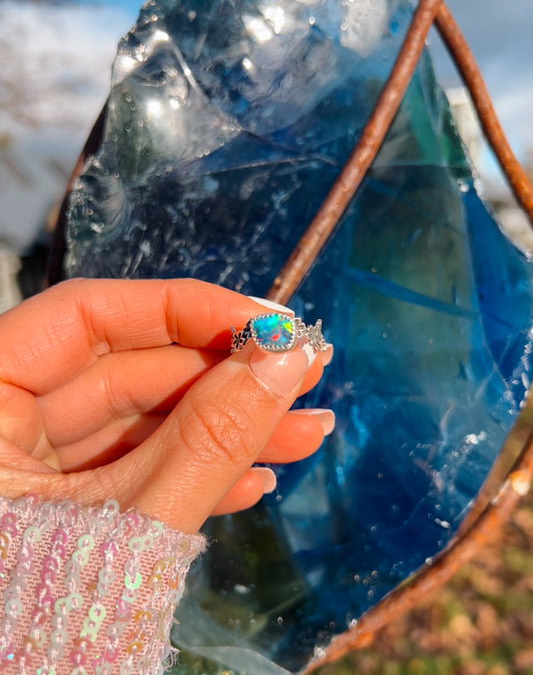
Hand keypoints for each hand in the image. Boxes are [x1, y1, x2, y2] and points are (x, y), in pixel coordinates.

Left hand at [0, 279, 332, 531]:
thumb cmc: (34, 639)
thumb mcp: (131, 532)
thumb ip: (209, 442)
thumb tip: (285, 361)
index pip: (85, 317)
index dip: (181, 309)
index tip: (265, 323)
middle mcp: (3, 430)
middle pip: (128, 370)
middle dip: (223, 376)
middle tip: (304, 373)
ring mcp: (36, 476)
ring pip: (143, 425)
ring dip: (228, 428)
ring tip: (306, 429)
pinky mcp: (68, 514)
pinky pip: (137, 475)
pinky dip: (196, 474)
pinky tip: (257, 477)